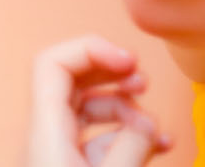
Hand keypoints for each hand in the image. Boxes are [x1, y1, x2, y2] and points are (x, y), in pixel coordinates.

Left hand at [23, 36, 170, 166]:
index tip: (130, 61)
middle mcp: (47, 136)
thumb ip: (131, 147)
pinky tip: (158, 143)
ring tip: (154, 125)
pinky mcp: (72, 166)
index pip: (52, 63)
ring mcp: (58, 153)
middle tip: (142, 79)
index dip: (92, 50)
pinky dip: (126, 134)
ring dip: (125, 106)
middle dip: (112, 73)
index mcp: (45, 132)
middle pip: (72, 81)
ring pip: (88, 109)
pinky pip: (97, 139)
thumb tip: (147, 123)